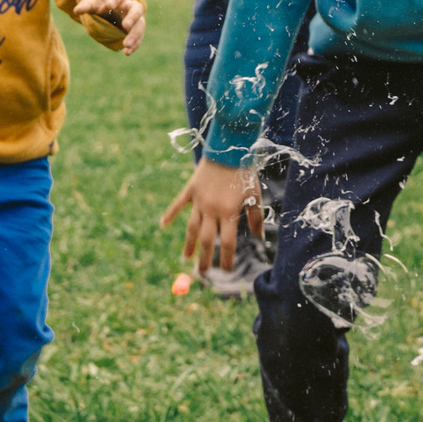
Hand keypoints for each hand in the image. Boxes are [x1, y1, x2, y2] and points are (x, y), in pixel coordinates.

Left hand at [75, 0, 146, 53]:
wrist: (110, 10)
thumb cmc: (100, 5)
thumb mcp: (92, 3)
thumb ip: (86, 6)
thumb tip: (77, 10)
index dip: (115, 0)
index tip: (109, 6)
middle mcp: (130, 6)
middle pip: (136, 9)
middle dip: (132, 17)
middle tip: (126, 26)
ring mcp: (135, 18)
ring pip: (140, 24)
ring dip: (134, 35)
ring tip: (126, 45)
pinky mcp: (136, 29)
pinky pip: (139, 37)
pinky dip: (135, 44)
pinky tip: (127, 52)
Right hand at [161, 158, 263, 272]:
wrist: (229, 148)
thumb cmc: (244, 172)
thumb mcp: (255, 195)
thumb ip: (255, 217)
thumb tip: (259, 236)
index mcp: (229, 212)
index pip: (227, 242)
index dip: (226, 257)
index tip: (225, 270)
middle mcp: (212, 209)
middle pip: (207, 239)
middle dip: (205, 257)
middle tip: (202, 273)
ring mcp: (199, 200)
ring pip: (192, 227)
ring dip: (189, 243)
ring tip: (186, 257)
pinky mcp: (191, 190)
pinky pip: (178, 205)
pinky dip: (170, 214)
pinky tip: (163, 225)